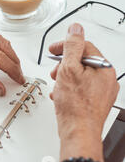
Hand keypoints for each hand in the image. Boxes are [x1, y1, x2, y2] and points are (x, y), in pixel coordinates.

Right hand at [49, 23, 119, 142]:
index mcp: (104, 68)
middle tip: (54, 71)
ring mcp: (103, 92)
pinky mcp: (96, 102)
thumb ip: (72, 46)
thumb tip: (75, 29)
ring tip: (57, 85)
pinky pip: (82, 88)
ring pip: (81, 75)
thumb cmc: (75, 105)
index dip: (65, 46)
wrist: (78, 131)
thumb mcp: (68, 68)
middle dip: (64, 64)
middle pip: (82, 61)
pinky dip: (70, 88)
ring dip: (65, 77)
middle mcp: (107, 79)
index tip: (53, 49)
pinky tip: (61, 95)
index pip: (84, 46)